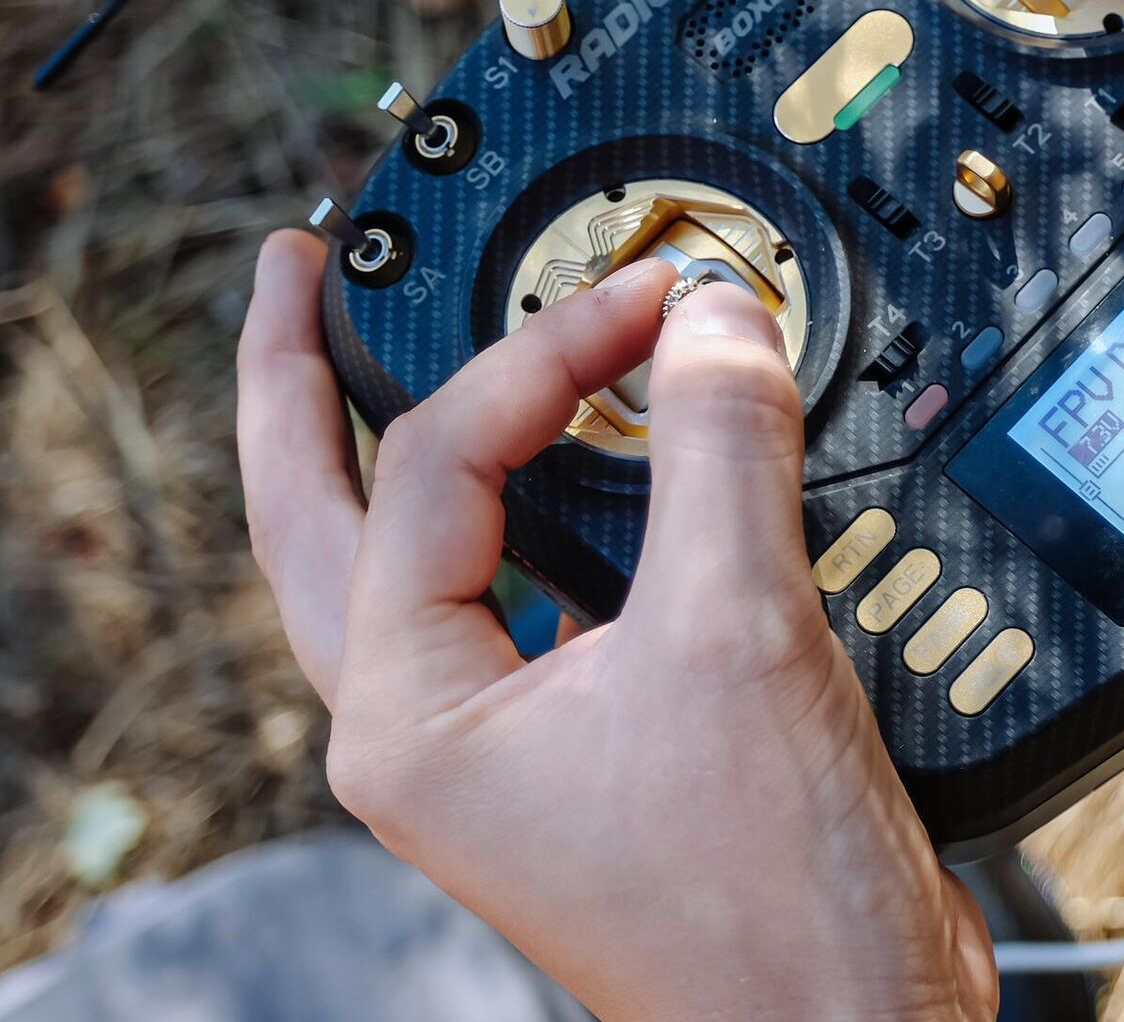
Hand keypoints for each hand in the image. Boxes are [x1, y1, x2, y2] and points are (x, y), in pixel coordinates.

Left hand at [237, 232, 994, 1021]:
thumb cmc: (762, 907)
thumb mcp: (734, 636)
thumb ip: (718, 452)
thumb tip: (715, 319)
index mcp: (415, 710)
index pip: (442, 459)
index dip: (544, 349)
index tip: (646, 292)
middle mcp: (434, 721)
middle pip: (318, 514)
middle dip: (301, 384)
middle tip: (305, 276)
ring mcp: (501, 731)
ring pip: (412, 550)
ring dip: (401, 439)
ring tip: (379, 348)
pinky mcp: (580, 729)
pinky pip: (519, 579)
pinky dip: (528, 496)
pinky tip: (557, 463)